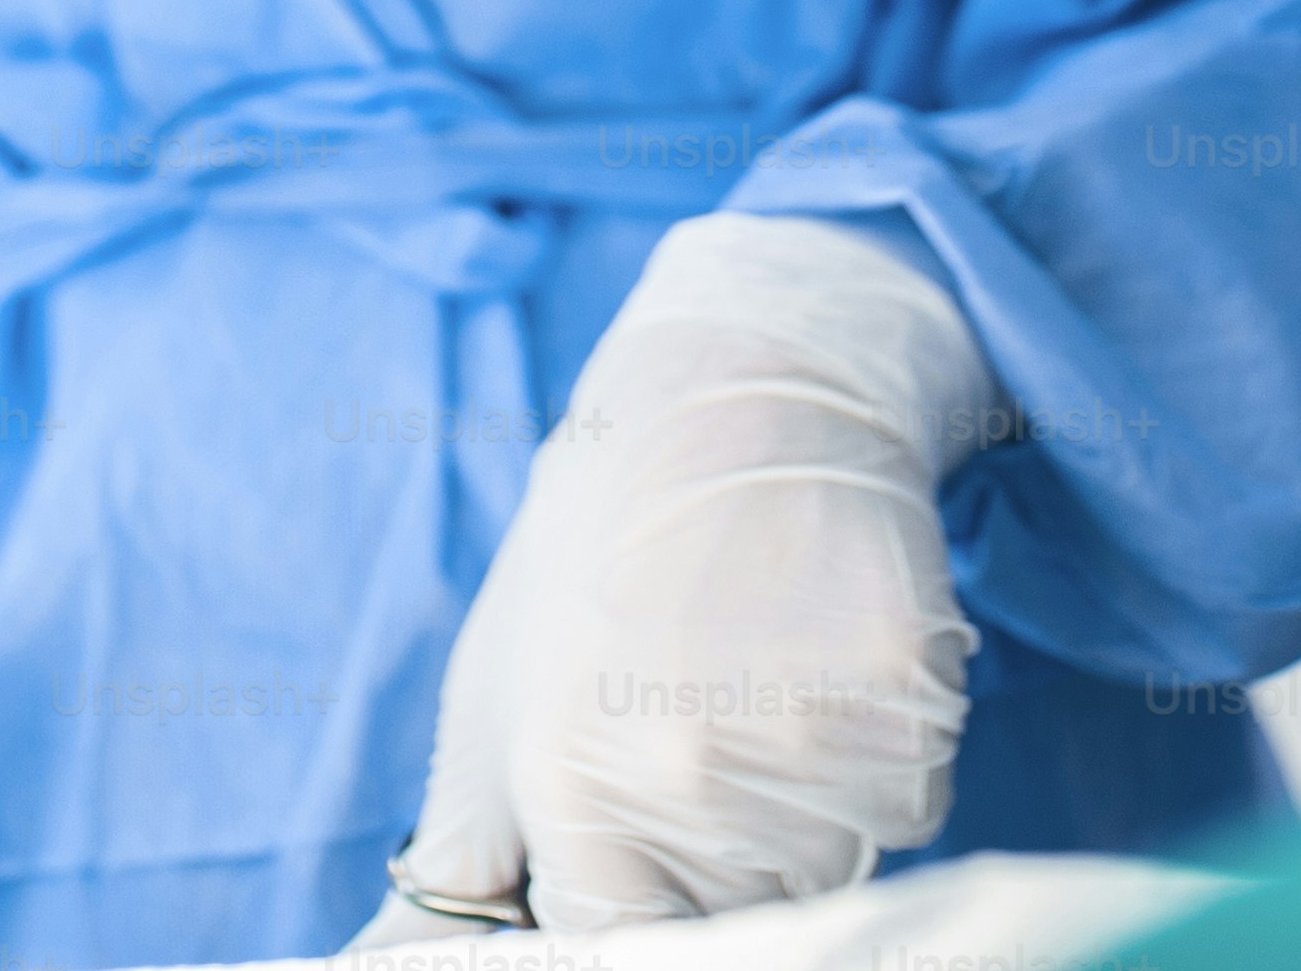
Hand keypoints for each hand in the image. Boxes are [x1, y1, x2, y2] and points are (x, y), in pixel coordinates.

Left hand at [375, 215, 997, 937]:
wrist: (742, 386)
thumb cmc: (598, 541)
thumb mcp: (493, 690)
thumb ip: (460, 853)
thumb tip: (390, 961)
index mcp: (572, 785)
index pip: (625, 945)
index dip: (637, 899)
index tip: (645, 835)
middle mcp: (691, 781)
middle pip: (739, 909)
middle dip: (721, 849)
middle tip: (699, 709)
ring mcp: (810, 744)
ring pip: (833, 860)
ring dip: (806, 801)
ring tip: (759, 669)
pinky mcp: (909, 701)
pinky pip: (908, 800)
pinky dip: (879, 752)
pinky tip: (824, 649)